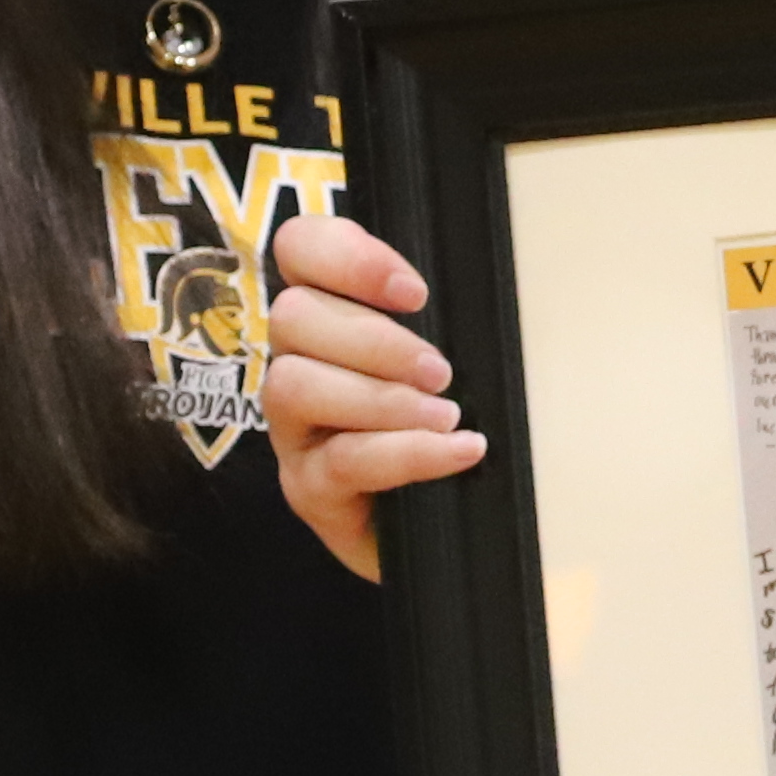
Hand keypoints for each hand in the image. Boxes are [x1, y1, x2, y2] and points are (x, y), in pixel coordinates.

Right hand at [261, 210, 489, 583]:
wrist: (449, 528)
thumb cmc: (448, 422)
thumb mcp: (453, 356)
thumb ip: (449, 316)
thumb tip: (483, 283)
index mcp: (328, 314)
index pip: (300, 248)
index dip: (346, 255)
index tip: (415, 293)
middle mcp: (296, 363)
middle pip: (293, 316)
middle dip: (374, 339)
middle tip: (441, 371)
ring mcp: (293, 430)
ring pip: (296, 386)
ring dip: (380, 397)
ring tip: (448, 415)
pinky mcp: (308, 488)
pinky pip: (341, 460)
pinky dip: (406, 452)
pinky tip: (461, 451)